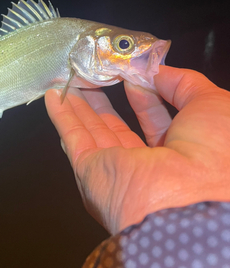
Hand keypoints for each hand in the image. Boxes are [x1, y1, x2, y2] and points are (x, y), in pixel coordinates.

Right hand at [45, 66, 229, 233]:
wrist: (188, 195)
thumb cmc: (212, 152)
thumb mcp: (212, 105)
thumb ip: (185, 84)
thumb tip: (157, 72)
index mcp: (179, 156)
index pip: (156, 123)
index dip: (145, 97)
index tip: (133, 74)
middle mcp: (146, 167)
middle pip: (119, 128)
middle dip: (107, 100)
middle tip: (97, 75)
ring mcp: (116, 170)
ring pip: (94, 130)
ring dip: (81, 104)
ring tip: (72, 80)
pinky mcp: (91, 171)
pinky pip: (74, 137)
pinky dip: (62, 115)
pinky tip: (55, 95)